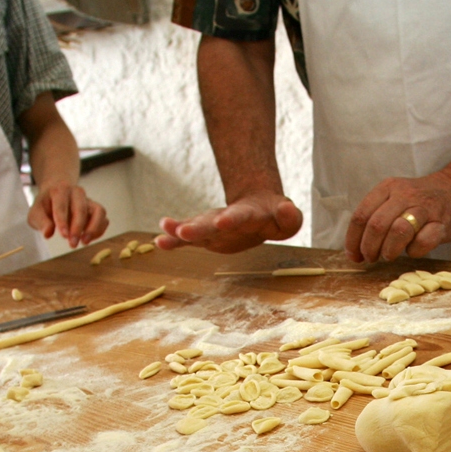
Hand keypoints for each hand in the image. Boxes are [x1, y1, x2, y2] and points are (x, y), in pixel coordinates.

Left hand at [29, 179, 108, 247]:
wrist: (56, 194)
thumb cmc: (46, 206)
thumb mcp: (36, 213)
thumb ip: (40, 222)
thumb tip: (48, 233)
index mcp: (60, 190)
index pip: (62, 205)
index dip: (63, 221)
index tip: (63, 235)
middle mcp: (77, 192)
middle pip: (81, 208)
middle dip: (77, 228)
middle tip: (72, 244)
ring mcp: (88, 200)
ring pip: (98, 211)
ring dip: (94, 228)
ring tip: (85, 242)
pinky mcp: (96, 209)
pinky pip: (104, 218)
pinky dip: (99, 230)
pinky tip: (88, 239)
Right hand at [158, 190, 302, 253]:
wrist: (257, 209)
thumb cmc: (274, 217)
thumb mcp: (289, 219)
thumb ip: (291, 218)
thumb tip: (286, 209)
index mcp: (248, 214)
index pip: (240, 215)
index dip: (232, 218)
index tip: (222, 221)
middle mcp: (226, 218)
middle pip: (211, 222)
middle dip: (198, 227)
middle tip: (184, 231)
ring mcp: (213, 226)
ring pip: (195, 227)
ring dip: (180, 230)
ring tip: (164, 230)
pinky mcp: (205, 235)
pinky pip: (186, 239)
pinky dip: (174, 240)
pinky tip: (159, 242)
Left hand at [345, 170, 450, 263]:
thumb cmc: (420, 202)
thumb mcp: (394, 199)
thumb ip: (375, 219)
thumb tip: (354, 252)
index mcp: (387, 188)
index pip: (361, 216)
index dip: (353, 240)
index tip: (354, 256)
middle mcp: (404, 194)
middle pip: (376, 225)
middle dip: (369, 248)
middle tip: (372, 258)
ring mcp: (424, 207)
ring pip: (398, 230)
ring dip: (389, 250)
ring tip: (389, 256)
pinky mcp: (442, 222)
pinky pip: (423, 241)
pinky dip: (414, 251)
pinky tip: (413, 250)